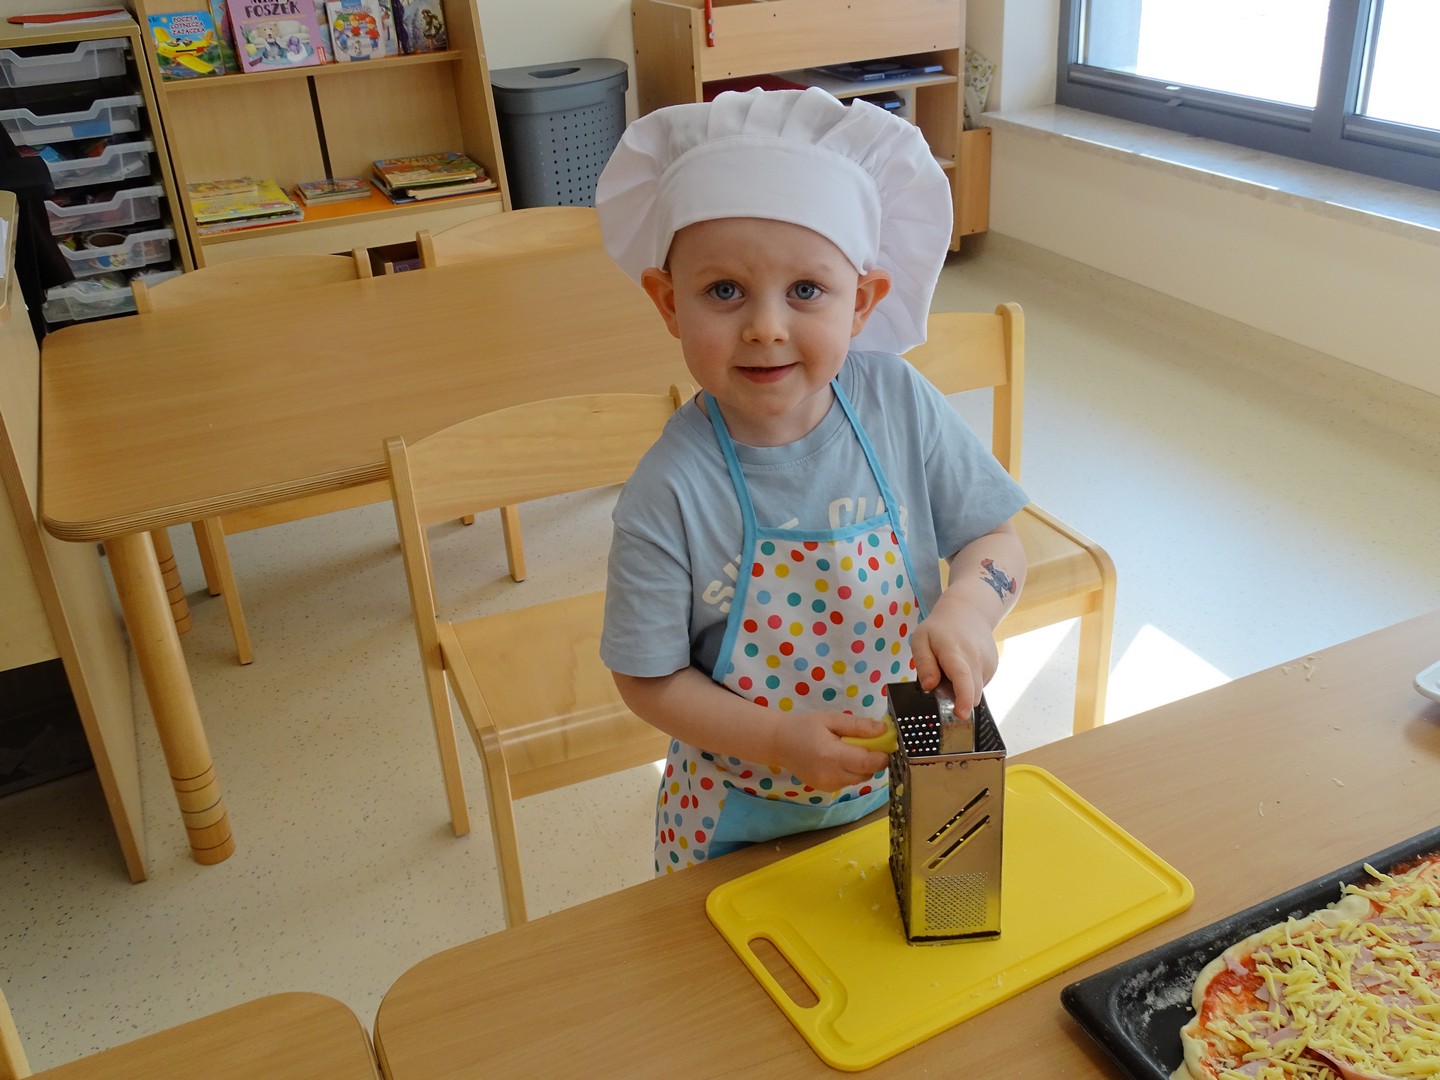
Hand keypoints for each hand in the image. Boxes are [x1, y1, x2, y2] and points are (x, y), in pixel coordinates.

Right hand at [772, 711, 889, 792]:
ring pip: (859, 780)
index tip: (885, 744)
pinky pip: (847, 782)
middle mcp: (831, 775)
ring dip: (861, 767)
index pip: (868, 763)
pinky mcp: (825, 789)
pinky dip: (850, 772)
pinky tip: (838, 760)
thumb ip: (858, 726)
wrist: (778, 742)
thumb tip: (884, 730)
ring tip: (848, 750)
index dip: (882, 756)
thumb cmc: (804, 726)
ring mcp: (827, 785)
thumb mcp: (831, 719)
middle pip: (867, 774)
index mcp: (832, 755)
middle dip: (873, 761)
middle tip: (866, 744)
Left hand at [909, 595, 998, 709]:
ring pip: (975, 691)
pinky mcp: (993, 668)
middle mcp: (976, 659)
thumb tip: (929, 687)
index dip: (962, 698)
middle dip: (957, 699)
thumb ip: (924, 664)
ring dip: (961, 689)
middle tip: (942, 679)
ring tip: (952, 667)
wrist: (970, 612)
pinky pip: (979, 685)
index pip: (962, 677)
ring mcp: (988, 664)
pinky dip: (968, 683)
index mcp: (955, 652)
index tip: (961, 714)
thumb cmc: (940, 628)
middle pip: (971, 692)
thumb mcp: (921, 639)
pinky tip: (963, 666)